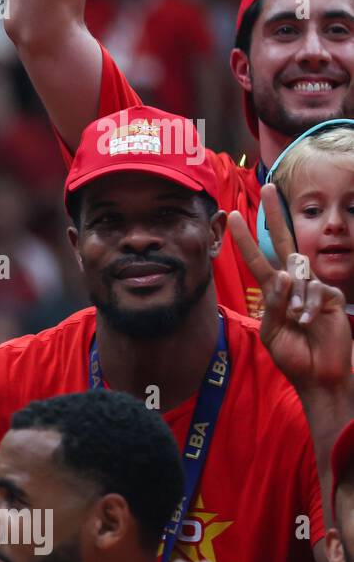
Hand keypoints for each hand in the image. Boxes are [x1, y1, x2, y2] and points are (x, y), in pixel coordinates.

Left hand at [229, 184, 350, 390]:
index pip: (257, 259)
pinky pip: (313, 293)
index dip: (244, 239)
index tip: (231, 215)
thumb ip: (273, 305)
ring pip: (296, 277)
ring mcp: (313, 286)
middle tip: (268, 188)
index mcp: (275, 290)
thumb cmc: (293, 353)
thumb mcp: (272, 331)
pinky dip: (307, 310)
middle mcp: (294, 282)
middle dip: (275, 215)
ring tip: (297, 323)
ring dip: (292, 302)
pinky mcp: (329, 295)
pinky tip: (309, 323)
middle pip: (284, 243)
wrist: (317, 373)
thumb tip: (283, 276)